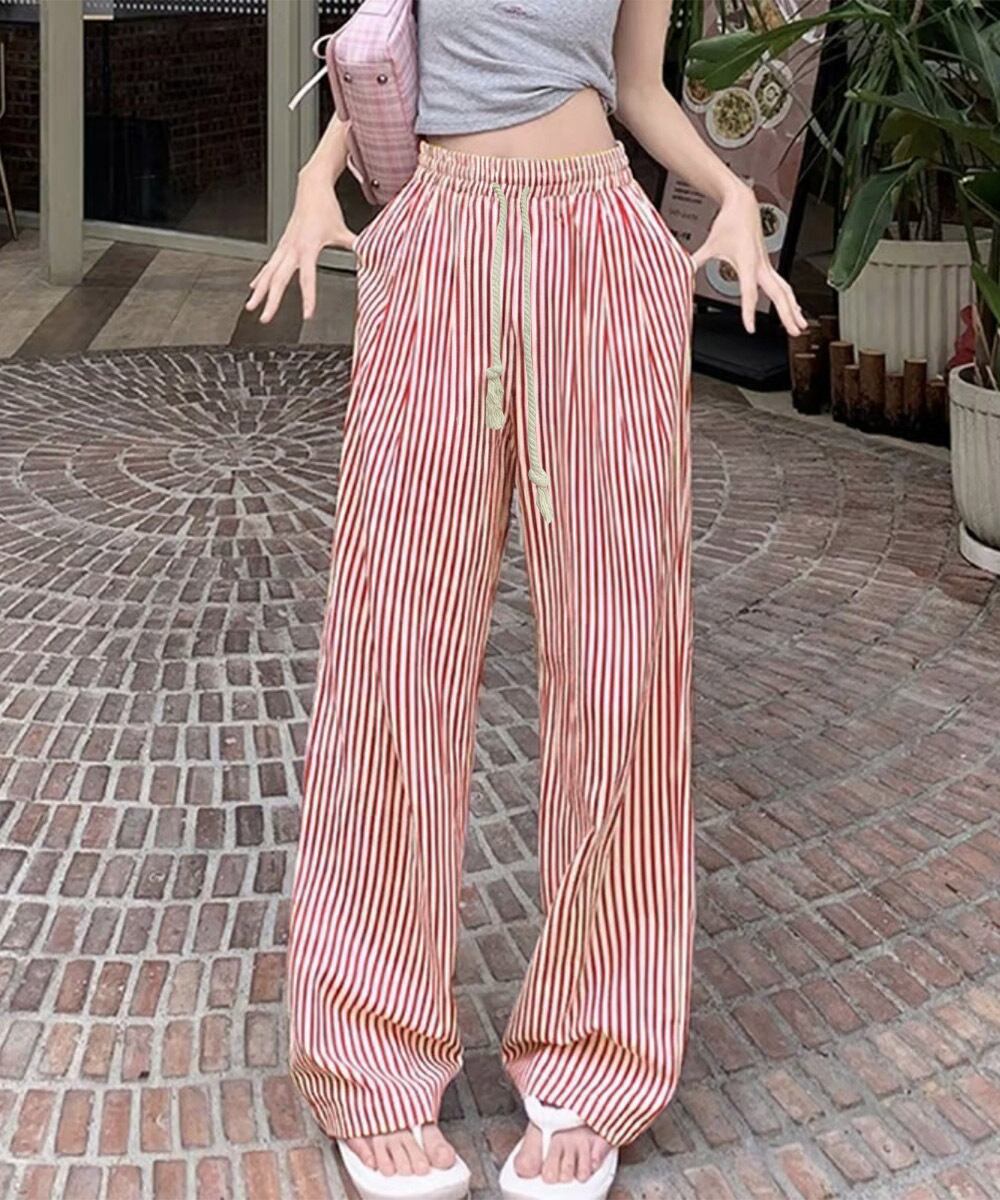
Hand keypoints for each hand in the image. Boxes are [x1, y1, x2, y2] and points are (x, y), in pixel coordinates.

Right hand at [246, 163, 357, 322]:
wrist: (311, 187)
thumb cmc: (327, 208)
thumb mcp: (344, 231)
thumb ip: (357, 247)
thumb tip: (372, 259)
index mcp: (308, 246)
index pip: (307, 278)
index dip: (307, 298)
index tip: (307, 315)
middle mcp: (292, 248)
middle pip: (279, 279)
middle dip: (272, 300)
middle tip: (266, 318)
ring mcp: (284, 246)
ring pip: (268, 273)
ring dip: (260, 291)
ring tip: (251, 307)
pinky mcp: (282, 245)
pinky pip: (269, 264)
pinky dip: (261, 277)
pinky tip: (255, 288)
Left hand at [691, 181, 808, 337]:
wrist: (743, 204)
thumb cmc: (728, 222)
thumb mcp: (710, 244)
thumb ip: (696, 260)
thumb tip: (681, 271)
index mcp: (748, 262)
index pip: (749, 292)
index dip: (749, 311)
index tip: (750, 328)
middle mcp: (761, 265)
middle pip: (778, 294)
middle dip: (787, 313)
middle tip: (794, 332)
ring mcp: (767, 265)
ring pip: (785, 290)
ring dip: (793, 308)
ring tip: (799, 326)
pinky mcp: (768, 264)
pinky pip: (782, 284)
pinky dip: (789, 298)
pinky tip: (793, 309)